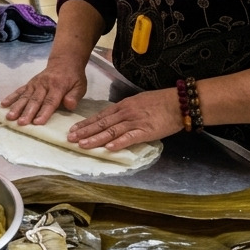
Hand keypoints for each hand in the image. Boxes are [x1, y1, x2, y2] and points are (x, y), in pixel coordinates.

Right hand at [0, 62, 87, 125]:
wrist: (64, 61)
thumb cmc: (73, 77)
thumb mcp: (80, 85)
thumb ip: (74, 96)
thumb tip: (69, 105)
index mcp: (58, 86)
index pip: (50, 101)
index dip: (44, 112)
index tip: (37, 122)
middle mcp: (44, 84)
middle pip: (35, 100)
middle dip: (27, 112)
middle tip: (21, 123)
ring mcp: (34, 84)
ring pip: (25, 97)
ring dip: (17, 107)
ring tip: (10, 117)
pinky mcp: (29, 84)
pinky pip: (19, 91)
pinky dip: (11, 97)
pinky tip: (3, 105)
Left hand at [67, 89, 182, 150]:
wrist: (179, 102)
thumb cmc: (161, 102)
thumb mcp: (139, 102)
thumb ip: (127, 110)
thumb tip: (115, 118)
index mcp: (123, 106)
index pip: (100, 115)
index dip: (86, 124)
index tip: (74, 130)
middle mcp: (126, 113)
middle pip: (102, 123)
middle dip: (85, 132)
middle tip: (70, 139)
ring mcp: (135, 122)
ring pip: (111, 131)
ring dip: (96, 139)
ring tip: (83, 145)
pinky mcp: (145, 131)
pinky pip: (129, 137)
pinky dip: (118, 143)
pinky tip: (107, 148)